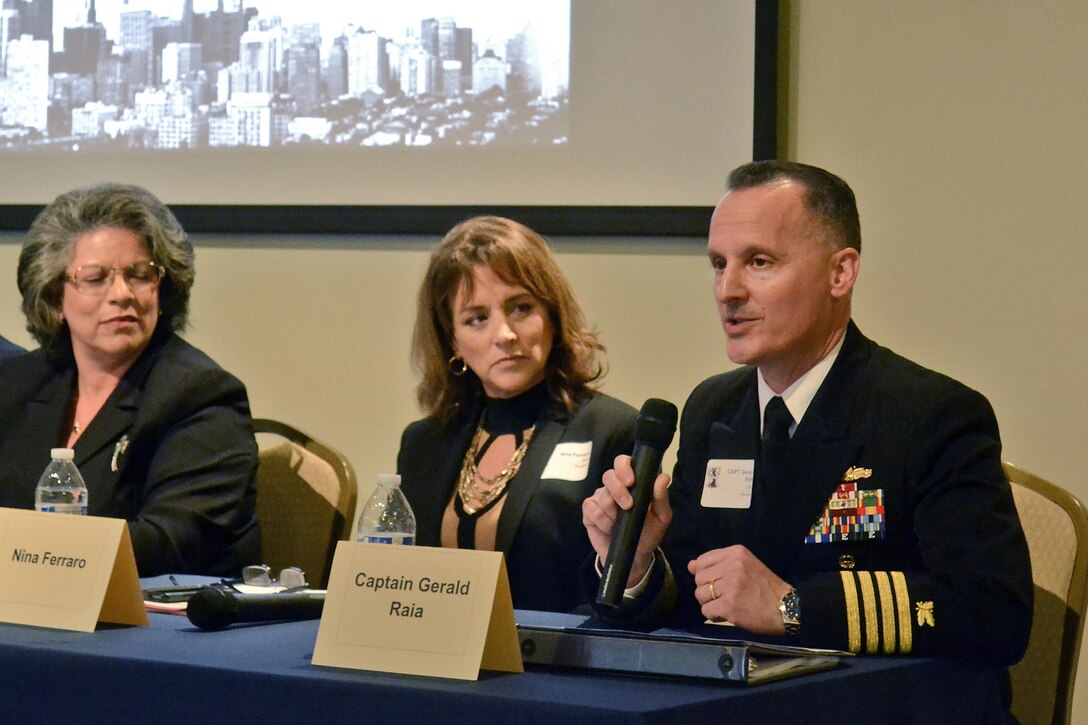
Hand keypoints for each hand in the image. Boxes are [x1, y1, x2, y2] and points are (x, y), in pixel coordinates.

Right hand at [582, 454, 671, 586]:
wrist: (634, 556)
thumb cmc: (648, 533)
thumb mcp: (661, 518)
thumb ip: (661, 498)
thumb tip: (663, 477)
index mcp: (631, 482)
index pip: (622, 463)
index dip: (624, 467)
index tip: (631, 481)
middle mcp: (614, 487)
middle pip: (608, 475)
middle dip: (618, 490)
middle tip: (628, 506)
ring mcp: (600, 498)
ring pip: (600, 495)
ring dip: (612, 512)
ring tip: (619, 524)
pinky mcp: (589, 512)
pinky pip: (590, 508)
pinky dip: (601, 520)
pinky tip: (608, 528)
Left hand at [689, 545, 791, 634]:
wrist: (787, 608)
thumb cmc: (766, 587)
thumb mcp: (744, 566)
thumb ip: (717, 564)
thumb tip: (690, 565)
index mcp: (736, 552)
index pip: (702, 561)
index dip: (706, 574)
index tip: (719, 582)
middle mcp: (732, 566)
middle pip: (699, 578)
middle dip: (707, 590)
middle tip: (724, 596)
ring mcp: (730, 585)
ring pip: (700, 595)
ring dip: (710, 603)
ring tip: (727, 605)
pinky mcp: (729, 605)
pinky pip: (706, 610)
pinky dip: (713, 615)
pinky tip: (727, 614)